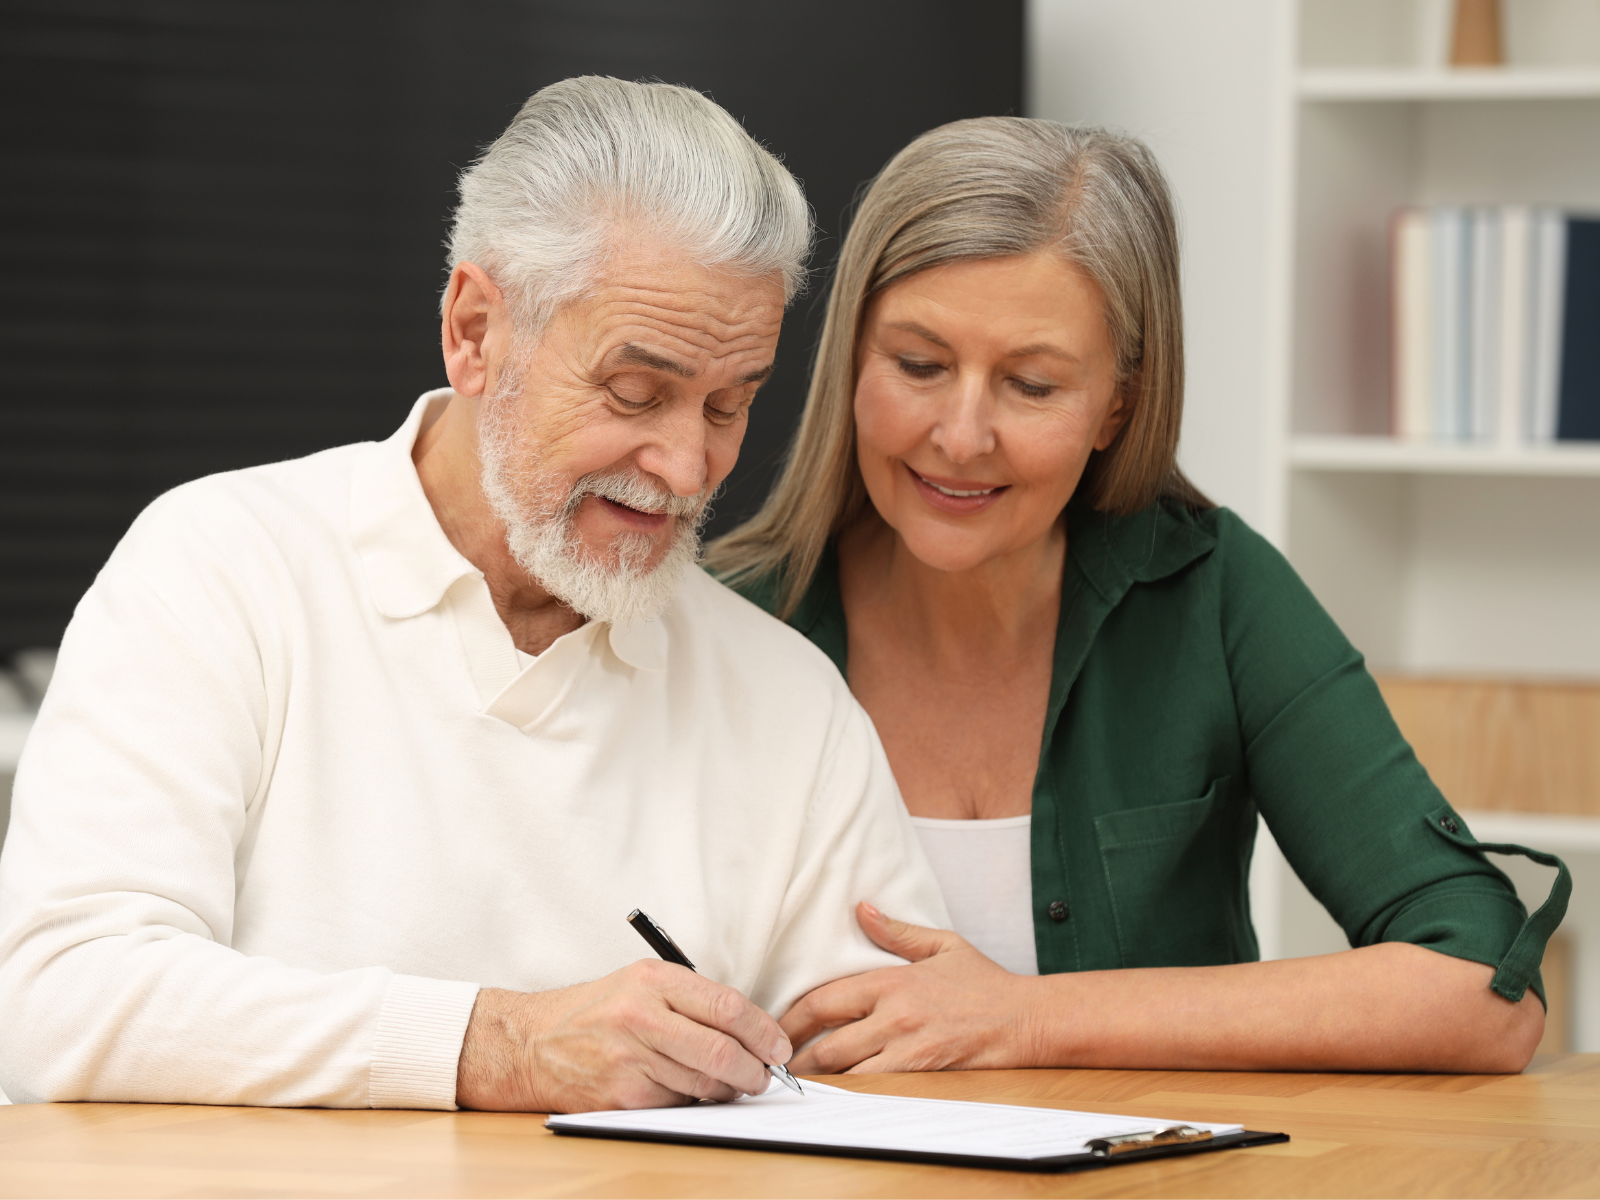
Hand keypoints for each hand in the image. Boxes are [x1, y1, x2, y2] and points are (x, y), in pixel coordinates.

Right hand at [455, 960, 791, 1111]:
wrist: (532, 1042)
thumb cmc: (596, 1010)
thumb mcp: (642, 982)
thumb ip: (693, 999)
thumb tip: (751, 1030)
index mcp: (653, 980)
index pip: (726, 1006)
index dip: (763, 1031)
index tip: (778, 1046)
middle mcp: (641, 1016)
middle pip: (721, 1050)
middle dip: (755, 1069)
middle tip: (765, 1075)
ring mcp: (629, 1059)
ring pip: (704, 1083)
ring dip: (728, 1090)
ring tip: (731, 1083)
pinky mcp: (621, 1096)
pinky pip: (677, 1104)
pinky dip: (693, 1102)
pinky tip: (690, 1092)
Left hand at [780, 902, 1042, 1073]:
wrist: (1025, 1018)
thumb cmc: (984, 983)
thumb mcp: (942, 945)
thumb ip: (896, 932)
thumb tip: (861, 908)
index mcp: (892, 982)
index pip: (825, 1000)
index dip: (792, 1017)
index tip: (775, 1026)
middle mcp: (895, 1016)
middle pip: (827, 1043)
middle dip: (794, 1057)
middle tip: (773, 1064)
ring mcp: (908, 1048)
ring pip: (847, 1071)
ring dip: (819, 1079)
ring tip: (794, 1084)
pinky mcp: (923, 1073)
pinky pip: (876, 1087)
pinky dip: (851, 1092)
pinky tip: (835, 1096)